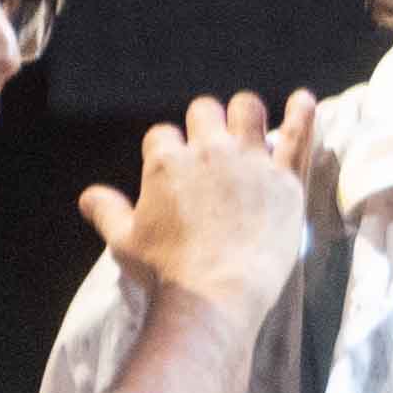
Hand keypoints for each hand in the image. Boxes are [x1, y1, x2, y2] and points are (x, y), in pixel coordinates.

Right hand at [85, 92, 320, 317]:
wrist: (218, 293)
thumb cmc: (168, 271)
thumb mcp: (125, 242)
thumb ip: (108, 212)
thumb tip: (89, 196)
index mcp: (167, 163)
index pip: (162, 134)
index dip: (166, 147)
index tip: (171, 163)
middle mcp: (209, 152)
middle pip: (204, 111)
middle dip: (204, 121)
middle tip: (210, 141)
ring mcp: (250, 161)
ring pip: (248, 109)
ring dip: (244, 111)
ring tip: (247, 120)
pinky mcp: (285, 177)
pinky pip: (298, 133)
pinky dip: (302, 113)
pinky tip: (303, 100)